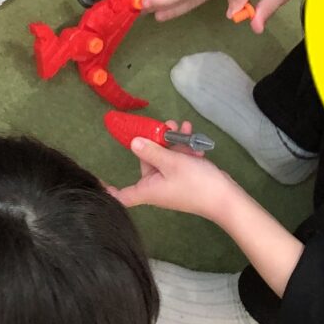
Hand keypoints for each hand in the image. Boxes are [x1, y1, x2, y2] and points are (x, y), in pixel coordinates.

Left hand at [105, 124, 240, 223]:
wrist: (225, 198)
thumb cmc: (194, 182)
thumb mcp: (171, 162)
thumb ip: (151, 151)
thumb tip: (133, 143)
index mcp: (148, 189)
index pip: (122, 196)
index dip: (109, 190)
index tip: (98, 182)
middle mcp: (157, 188)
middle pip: (147, 164)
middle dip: (156, 142)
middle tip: (165, 125)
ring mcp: (172, 184)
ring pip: (166, 158)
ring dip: (173, 141)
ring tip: (180, 125)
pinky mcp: (186, 180)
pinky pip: (179, 162)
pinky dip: (184, 148)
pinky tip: (190, 133)